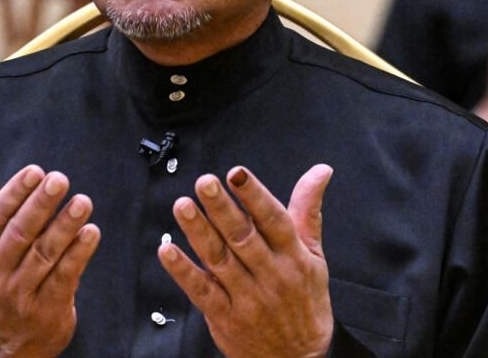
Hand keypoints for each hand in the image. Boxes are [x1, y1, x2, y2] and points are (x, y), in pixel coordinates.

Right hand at [0, 150, 100, 357]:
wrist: (6, 340)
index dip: (14, 193)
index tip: (35, 172)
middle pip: (20, 234)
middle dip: (40, 205)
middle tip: (59, 180)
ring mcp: (21, 292)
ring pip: (44, 255)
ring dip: (64, 227)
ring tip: (82, 202)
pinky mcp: (48, 308)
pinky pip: (65, 277)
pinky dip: (78, 255)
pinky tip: (91, 234)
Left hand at [158, 165, 334, 357]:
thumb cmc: (306, 301)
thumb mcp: (315, 255)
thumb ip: (308, 210)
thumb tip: (320, 170)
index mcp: (294, 257)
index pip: (274, 221)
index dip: (255, 196)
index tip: (237, 174)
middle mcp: (272, 276)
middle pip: (243, 237)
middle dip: (222, 208)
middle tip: (204, 183)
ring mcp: (247, 298)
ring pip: (219, 260)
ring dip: (198, 232)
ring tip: (182, 206)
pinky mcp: (225, 317)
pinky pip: (201, 291)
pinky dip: (183, 271)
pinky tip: (167, 251)